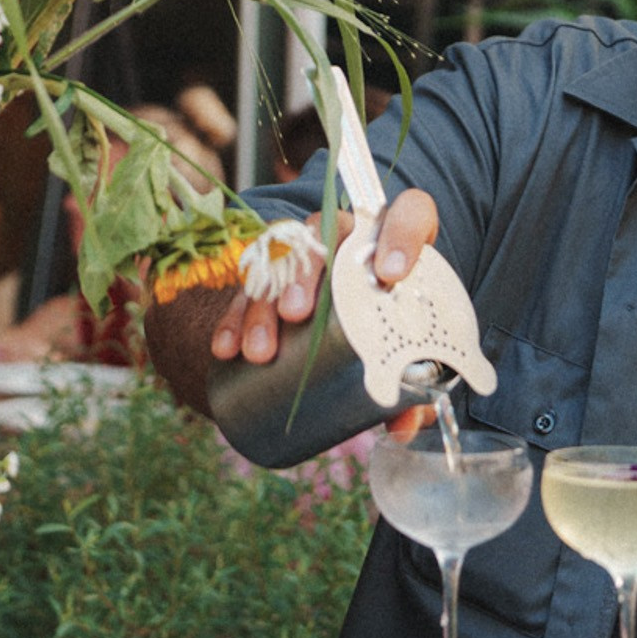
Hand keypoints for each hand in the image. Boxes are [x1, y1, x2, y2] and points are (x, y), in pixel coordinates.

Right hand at [207, 189, 438, 368]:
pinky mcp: (275, 273)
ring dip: (263, 304)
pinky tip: (226, 349)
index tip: (391, 275)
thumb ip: (410, 377)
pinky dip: (234, 319)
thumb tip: (404, 424)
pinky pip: (249, 287)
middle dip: (306, 272)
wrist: (366, 304)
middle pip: (327, 230)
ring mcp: (308, 249)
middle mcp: (350, 233)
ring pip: (278, 260)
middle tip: (296, 313)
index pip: (410, 213)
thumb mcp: (410, 344)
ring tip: (260, 352)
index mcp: (399, 238)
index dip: (402, 235)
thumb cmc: (396, 318)